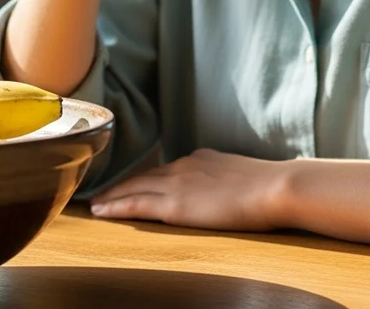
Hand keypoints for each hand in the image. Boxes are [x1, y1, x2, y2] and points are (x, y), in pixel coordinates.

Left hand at [89, 149, 288, 232]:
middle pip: (144, 176)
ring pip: (134, 187)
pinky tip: (100, 211)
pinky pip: (136, 204)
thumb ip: (227, 179)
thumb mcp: (243, 175)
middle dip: (120, 184)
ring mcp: (177, 183)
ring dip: (112, 195)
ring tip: (94, 204)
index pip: (165, 169)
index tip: (132, 183)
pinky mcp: (175, 205)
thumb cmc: (271, 185)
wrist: (275, 187)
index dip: (146, 178)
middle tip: (100, 192)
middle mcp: (184, 166)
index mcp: (201, 159)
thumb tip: (227, 188)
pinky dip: (115, 206)